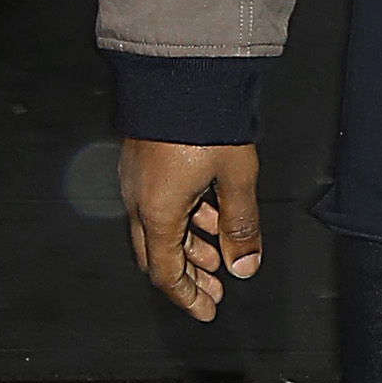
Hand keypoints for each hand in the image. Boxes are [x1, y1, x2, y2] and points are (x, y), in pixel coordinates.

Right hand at [121, 138, 262, 321]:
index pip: (166, 273)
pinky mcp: (142, 161)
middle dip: (189, 275)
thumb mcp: (236, 179)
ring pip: (160, 229)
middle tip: (215, 288)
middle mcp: (139, 201)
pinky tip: (210, 214)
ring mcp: (137, 180)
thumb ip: (242, 226)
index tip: (207, 310)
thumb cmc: (206, 122)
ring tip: (220, 252)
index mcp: (158, 213)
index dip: (188, 297)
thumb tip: (244, 267)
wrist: (180, 72)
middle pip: (158, 255)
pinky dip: (185, 218)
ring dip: (190, 245)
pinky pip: (160, 203)